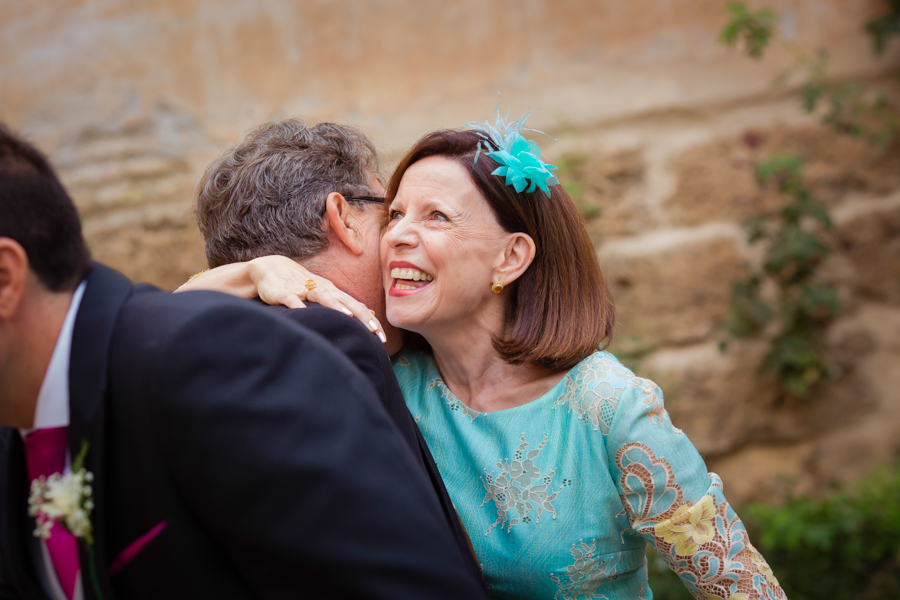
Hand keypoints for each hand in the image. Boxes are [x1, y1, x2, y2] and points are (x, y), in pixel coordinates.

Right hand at [248, 256, 385, 342]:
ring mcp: (302, 289)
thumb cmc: (300, 284)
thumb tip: (370, 313)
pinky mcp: (283, 292)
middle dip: (362, 316)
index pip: (356, 305)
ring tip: (349, 317)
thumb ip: (345, 303)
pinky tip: (303, 314)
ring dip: (336, 306)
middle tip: (376, 332)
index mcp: (332, 291)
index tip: (382, 338)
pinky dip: (297, 305)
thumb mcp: (325, 292)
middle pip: (346, 301)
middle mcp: (321, 288)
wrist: (269, 268)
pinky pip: (291, 299)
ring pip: (322, 296)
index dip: (370, 320)